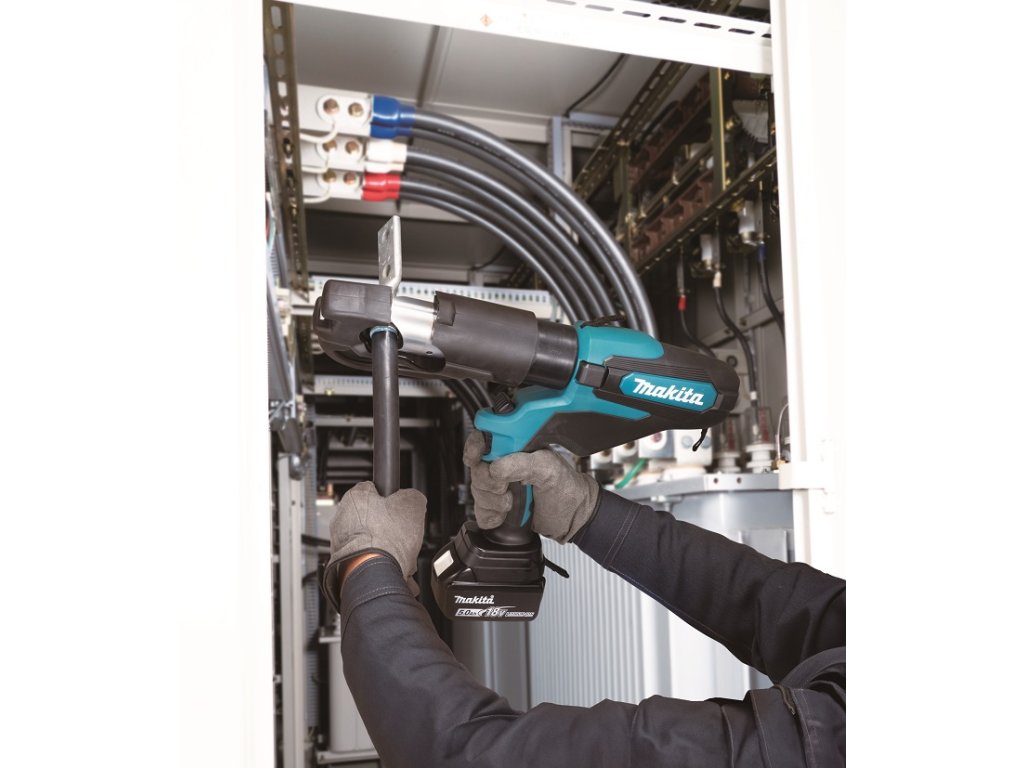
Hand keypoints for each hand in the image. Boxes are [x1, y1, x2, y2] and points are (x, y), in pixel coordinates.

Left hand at [320, 481, 426, 613]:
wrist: (373, 574)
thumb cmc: (387, 540)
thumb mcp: (413, 504)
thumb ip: (413, 496)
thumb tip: (413, 498)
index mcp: (356, 497)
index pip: (375, 489)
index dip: (392, 499)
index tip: (400, 507)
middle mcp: (343, 517)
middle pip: (374, 518)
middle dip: (391, 528)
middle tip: (403, 535)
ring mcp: (340, 541)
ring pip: (371, 540)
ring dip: (387, 548)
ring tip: (402, 556)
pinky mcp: (342, 562)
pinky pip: (366, 558)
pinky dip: (379, 562)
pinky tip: (393, 567)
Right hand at [463, 430, 599, 543]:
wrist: (573, 519)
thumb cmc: (567, 490)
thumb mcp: (548, 469)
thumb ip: (523, 463)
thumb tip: (496, 467)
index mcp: (516, 448)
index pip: (484, 439)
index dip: (475, 447)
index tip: (476, 458)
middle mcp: (505, 465)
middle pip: (477, 468)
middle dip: (489, 483)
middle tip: (506, 488)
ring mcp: (499, 487)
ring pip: (476, 491)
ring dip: (491, 502)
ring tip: (511, 503)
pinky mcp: (496, 508)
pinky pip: (479, 511)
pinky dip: (489, 516)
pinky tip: (504, 516)